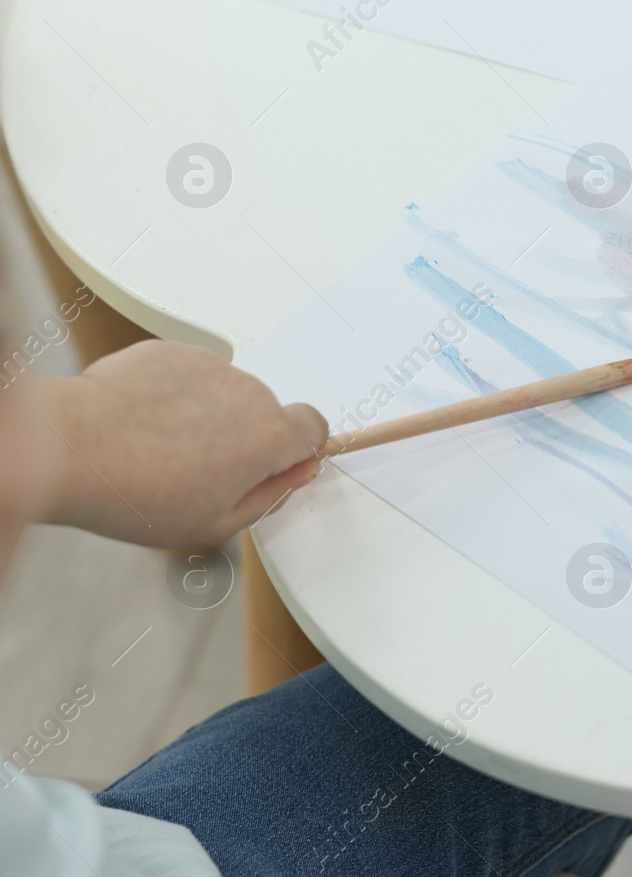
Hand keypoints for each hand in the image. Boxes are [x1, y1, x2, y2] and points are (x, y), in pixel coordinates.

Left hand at [37, 341, 327, 547]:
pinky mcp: (171, 353)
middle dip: (244, 436)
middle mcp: (248, 393)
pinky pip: (187, 375)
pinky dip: (174, 395)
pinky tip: (144, 424)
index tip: (281, 462)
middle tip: (201, 470)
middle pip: (265, 412)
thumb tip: (293, 477)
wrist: (71, 448)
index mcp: (269, 438)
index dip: (299, 447)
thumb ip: (269, 497)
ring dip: (207, 415)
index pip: (315, 427)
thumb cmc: (137, 492)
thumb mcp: (215, 524)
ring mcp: (209, 368)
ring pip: (225, 393)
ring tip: (162, 448)